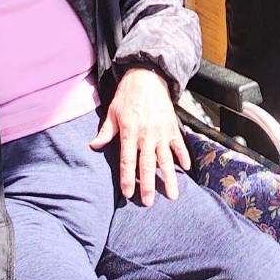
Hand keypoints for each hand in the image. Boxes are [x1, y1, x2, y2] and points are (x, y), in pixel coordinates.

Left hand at [90, 68, 189, 206]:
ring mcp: (161, 131)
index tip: (127, 194)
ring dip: (169, 178)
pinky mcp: (172, 127)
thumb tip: (94, 146)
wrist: (147, 76)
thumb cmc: (127, 96)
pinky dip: (183, 156)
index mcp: (129, 132)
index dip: (127, 178)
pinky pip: (179, 144)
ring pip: (165, 159)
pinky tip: (186, 169)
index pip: (127, 160)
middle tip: (148, 202)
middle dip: (147, 185)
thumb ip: (105, 132)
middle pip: (147, 164)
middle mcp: (146, 134)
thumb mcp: (112, 112)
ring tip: (171, 195)